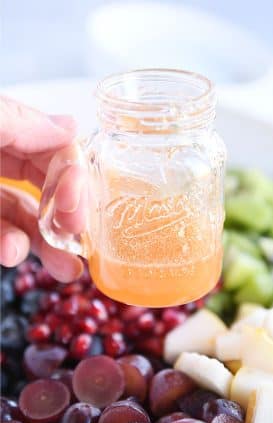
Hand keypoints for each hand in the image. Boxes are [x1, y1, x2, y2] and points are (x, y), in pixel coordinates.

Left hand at [1, 96, 85, 281]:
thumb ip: (13, 120)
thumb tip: (70, 126)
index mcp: (1, 128)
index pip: (54, 147)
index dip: (73, 175)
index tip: (76, 207)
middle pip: (46, 184)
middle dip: (69, 213)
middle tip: (80, 236)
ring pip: (24, 215)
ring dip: (47, 242)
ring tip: (66, 268)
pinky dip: (10, 246)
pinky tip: (11, 254)